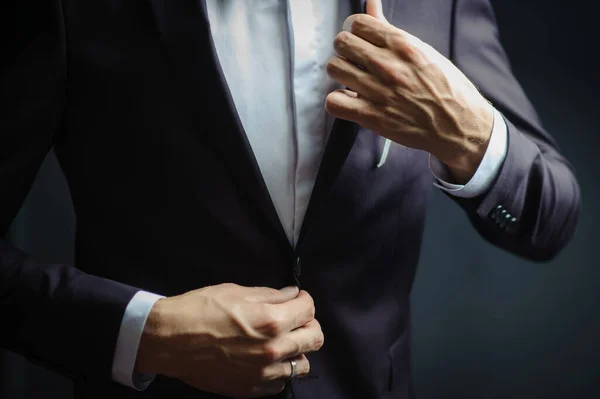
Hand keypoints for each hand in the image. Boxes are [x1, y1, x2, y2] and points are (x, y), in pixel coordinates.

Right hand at [135, 283, 322, 397]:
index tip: (297, 298)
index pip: (309, 310)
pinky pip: (279, 383)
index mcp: (271, 322)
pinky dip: (279, 371)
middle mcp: (273, 350)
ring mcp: (262, 374)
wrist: (168, 340)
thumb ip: (270, 295)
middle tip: (296, 318)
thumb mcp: (237, 291)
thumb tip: (291, 295)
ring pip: (302, 365)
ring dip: (296, 350)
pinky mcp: (249, 389)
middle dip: (309, 324)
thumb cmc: (200, 309)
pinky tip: (267, 360)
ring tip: (282, 341)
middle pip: (314, 339)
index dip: (305, 300)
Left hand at [325, 0, 494, 182]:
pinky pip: (334, 102)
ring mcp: (379, 92)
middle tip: (354, 59)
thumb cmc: (446, 88)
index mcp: (403, 45)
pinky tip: (350, 101)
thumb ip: (390, 30)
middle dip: (345, 49)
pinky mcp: (372, 117)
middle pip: (342, 43)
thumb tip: (371, 4)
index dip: (355, 30)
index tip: (359, 39)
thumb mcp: (424, 51)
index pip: (358, 23)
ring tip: (352, 79)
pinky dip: (338, 102)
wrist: (459, 126)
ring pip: (335, 68)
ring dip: (341, 72)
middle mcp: (389, 66)